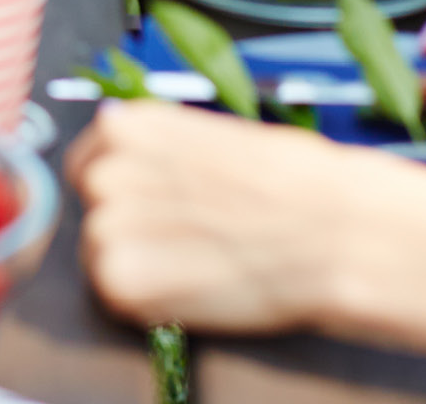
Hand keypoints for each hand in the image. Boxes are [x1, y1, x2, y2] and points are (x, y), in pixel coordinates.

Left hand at [71, 100, 418, 334]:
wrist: (336, 231)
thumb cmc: (298, 184)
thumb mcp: (217, 139)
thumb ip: (165, 152)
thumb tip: (140, 166)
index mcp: (131, 126)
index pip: (89, 163)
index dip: (122, 192)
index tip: (146, 208)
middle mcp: (109, 169)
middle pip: (95, 210)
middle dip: (132, 227)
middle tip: (185, 241)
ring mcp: (109, 225)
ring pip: (101, 255)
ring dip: (139, 264)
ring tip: (197, 264)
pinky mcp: (122, 281)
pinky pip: (115, 295)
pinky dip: (148, 299)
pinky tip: (193, 287)